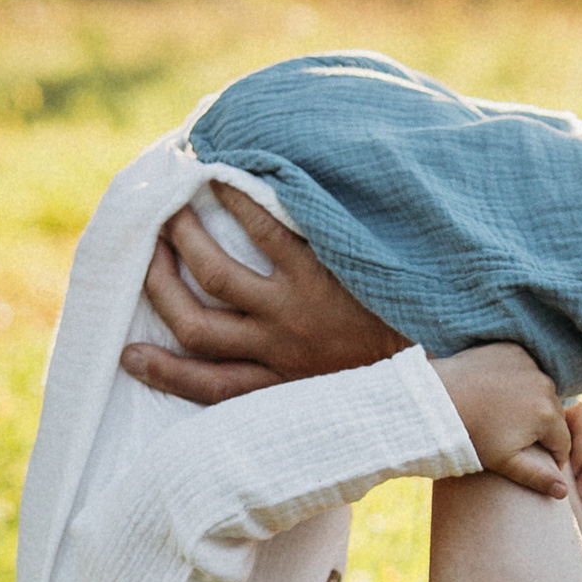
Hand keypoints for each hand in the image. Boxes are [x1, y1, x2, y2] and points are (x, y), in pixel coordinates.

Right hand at [120, 197, 407, 403]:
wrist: (453, 368)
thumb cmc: (401, 378)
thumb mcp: (342, 400)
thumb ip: (304, 389)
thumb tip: (273, 379)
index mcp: (281, 388)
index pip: (206, 387)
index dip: (162, 372)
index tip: (127, 354)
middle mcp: (279, 352)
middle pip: (193, 324)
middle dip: (158, 286)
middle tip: (144, 253)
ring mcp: (297, 311)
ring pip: (215, 275)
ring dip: (184, 240)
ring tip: (172, 212)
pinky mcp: (323, 273)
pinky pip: (267, 233)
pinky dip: (240, 204)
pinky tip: (225, 181)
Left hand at [436, 343, 573, 498]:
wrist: (435, 399)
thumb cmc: (470, 434)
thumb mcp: (504, 462)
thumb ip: (537, 477)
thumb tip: (564, 492)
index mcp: (548, 416)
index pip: (563, 443)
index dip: (551, 458)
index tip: (531, 461)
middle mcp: (546, 386)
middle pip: (554, 416)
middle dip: (540, 429)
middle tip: (512, 437)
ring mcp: (530, 365)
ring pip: (540, 391)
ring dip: (530, 402)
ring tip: (503, 415)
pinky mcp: (513, 351)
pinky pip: (524, 369)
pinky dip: (516, 380)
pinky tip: (496, 391)